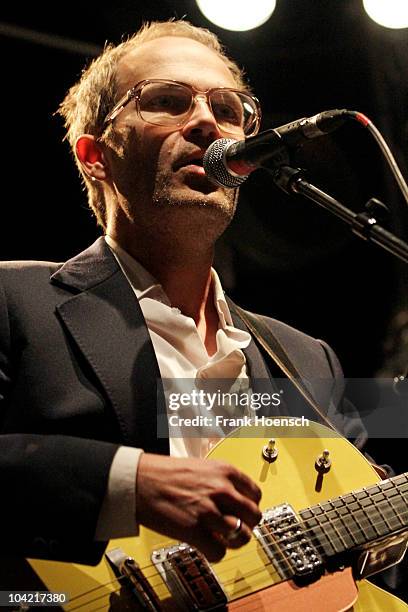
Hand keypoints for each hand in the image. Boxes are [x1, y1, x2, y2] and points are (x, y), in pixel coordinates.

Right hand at [136, 453, 261, 561]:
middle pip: (254, 516)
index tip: (244, 512)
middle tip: (237, 528)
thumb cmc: (163, 473)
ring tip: (223, 539)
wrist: (138, 480)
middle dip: (247, 525)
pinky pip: (219, 552)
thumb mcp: (200, 467)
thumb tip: (234, 500)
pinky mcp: (194, 530)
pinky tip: (206, 545)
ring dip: (234, 542)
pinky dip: (215, 553)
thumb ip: (220, 482)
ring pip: (242, 536)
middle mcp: (221, 489)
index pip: (256, 493)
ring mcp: (209, 510)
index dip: (250, 506)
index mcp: (224, 471)